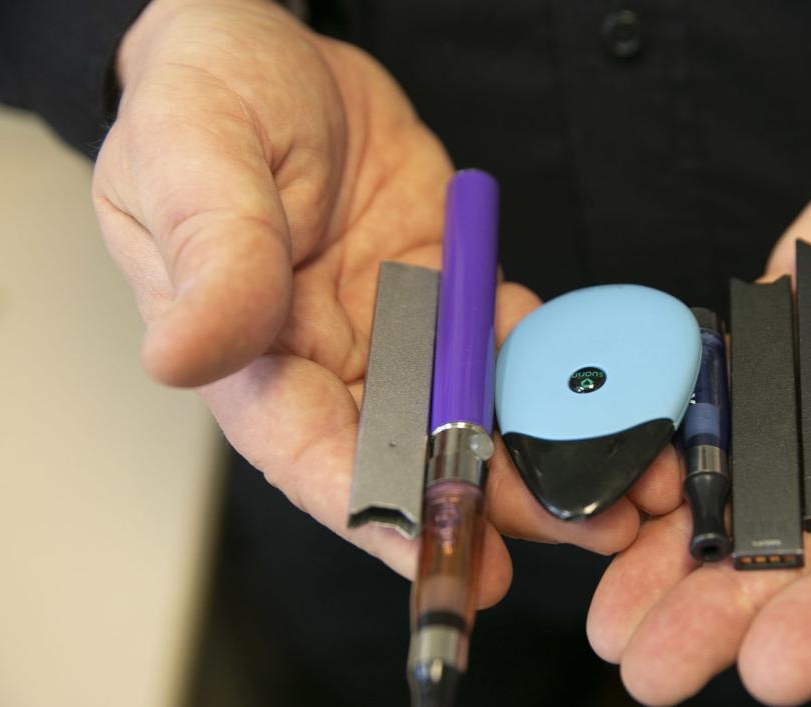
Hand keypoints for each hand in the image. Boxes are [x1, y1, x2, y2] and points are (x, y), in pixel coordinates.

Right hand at [93, 0, 661, 601]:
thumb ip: (209, 255)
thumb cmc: (206, 94)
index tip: (449, 552)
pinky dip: (555, 365)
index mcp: (253, 354)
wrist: (272, 48)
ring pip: (474, 410)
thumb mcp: (191, 154)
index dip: (382, 512)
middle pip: (416, 452)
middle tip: (585, 519)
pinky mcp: (448, 292)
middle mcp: (331, 360)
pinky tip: (607, 383)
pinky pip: (506, 340)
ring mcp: (398, 331)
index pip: (312, 455)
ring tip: (626, 474)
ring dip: (547, 447)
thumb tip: (184, 356)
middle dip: (501, 497)